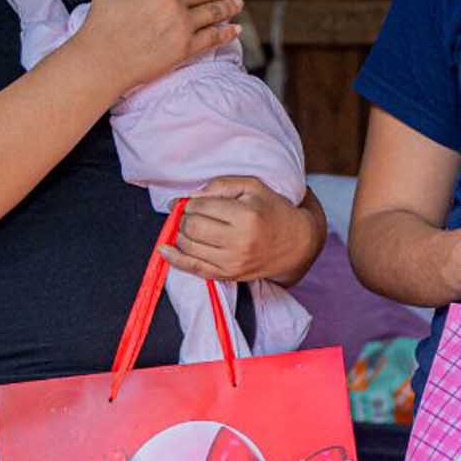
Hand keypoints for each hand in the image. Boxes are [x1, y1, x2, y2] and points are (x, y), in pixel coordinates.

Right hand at [80, 0, 242, 91]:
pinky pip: (213, 38)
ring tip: (238, 4)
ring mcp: (182, 25)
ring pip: (213, 13)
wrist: (102, 60)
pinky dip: (227, 33)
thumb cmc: (101, 24)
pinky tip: (235, 29)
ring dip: (229, 7)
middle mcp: (174, 2)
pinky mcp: (186, 48)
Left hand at [159, 177, 322, 284]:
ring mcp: (233, 262)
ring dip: (182, 234)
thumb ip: (220, 185)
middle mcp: (238, 241)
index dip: (191, 202)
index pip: (201, 207)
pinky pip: (194, 269)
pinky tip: (164, 250)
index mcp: (245, 215)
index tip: (192, 202)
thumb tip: (188, 197)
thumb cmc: (272, 210)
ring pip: (189, 247)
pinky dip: (175, 260)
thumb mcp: (253, 187)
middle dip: (185, 218)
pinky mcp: (229, 275)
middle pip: (192, 227)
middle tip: (192, 214)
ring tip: (190, 227)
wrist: (296, 244)